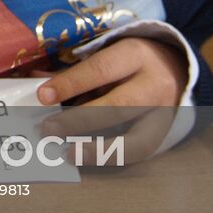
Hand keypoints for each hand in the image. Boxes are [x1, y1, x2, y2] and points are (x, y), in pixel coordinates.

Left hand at [36, 37, 189, 163]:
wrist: (177, 67)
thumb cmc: (129, 62)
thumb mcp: (107, 55)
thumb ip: (73, 72)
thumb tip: (35, 82)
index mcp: (136, 55)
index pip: (101, 69)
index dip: (70, 84)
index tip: (42, 96)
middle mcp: (155, 84)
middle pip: (119, 106)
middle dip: (80, 120)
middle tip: (48, 129)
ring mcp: (165, 114)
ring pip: (137, 139)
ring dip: (101, 150)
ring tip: (70, 153)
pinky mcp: (165, 135)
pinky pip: (139, 152)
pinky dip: (112, 157)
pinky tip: (88, 158)